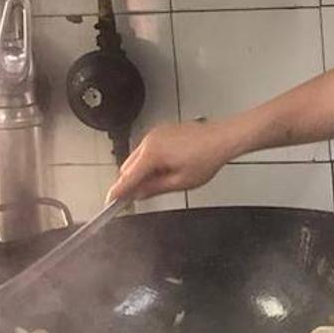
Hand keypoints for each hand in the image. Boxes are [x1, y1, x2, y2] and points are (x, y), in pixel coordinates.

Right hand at [106, 120, 235, 201]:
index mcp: (152, 154)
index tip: (110, 202)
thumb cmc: (207, 157)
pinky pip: (147, 148)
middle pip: (127, 167)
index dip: (118, 192)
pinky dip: (150, 160)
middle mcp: (150, 141)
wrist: (223, 138)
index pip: (127, 177)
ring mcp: (156, 133)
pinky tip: (167, 167)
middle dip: (131, 182)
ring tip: (164, 179)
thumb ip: (155, 189)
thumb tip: (139, 194)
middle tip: (141, 195)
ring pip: (136, 157)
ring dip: (141, 171)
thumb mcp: (180, 182)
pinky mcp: (162, 131)